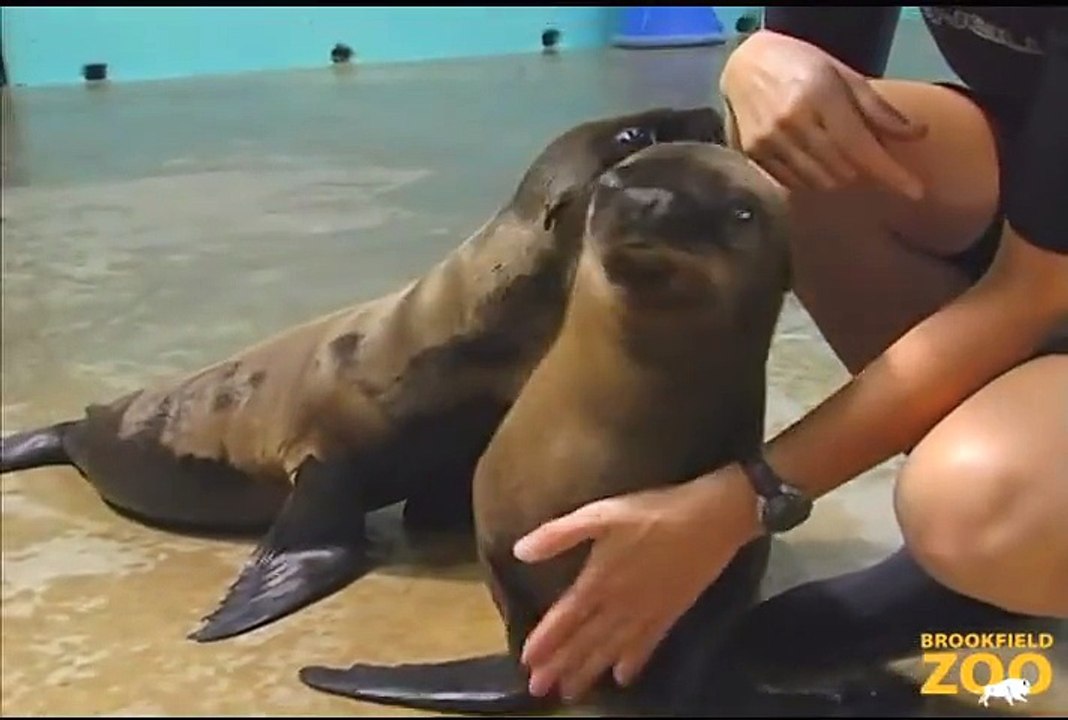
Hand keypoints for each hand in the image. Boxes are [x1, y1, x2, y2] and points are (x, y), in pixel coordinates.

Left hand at [511, 464, 761, 702]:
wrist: (711, 519)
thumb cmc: (653, 512)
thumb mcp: (601, 514)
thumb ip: (559, 535)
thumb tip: (519, 551)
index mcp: (598, 580)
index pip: (564, 619)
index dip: (545, 642)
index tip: (526, 662)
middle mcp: (619, 604)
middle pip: (585, 641)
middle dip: (561, 666)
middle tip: (540, 689)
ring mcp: (646, 612)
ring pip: (611, 649)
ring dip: (589, 671)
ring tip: (571, 692)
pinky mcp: (670, 612)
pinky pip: (647, 645)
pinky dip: (633, 663)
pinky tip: (622, 678)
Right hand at [720, 29, 927, 198]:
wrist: (745, 63)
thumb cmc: (802, 65)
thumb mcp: (845, 76)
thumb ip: (878, 109)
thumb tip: (917, 134)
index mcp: (821, 97)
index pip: (861, 147)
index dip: (890, 174)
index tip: (916, 192)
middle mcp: (793, 122)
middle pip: (842, 172)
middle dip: (861, 171)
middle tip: (863, 156)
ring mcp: (770, 141)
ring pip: (819, 182)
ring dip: (836, 177)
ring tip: (836, 157)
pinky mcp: (754, 154)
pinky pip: (793, 183)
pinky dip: (811, 179)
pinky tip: (811, 160)